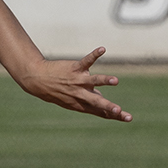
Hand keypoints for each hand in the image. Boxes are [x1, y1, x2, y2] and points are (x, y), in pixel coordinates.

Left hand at [15, 47, 130, 121]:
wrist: (38, 81)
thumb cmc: (58, 93)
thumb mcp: (73, 102)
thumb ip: (90, 102)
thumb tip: (104, 104)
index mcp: (82, 105)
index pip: (101, 112)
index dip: (115, 116)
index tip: (128, 118)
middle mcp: (81, 95)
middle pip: (97, 103)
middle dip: (109, 107)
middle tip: (119, 111)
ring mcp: (78, 82)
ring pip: (94, 82)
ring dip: (105, 81)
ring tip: (115, 81)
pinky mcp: (75, 69)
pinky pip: (86, 61)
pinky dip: (95, 54)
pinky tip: (102, 49)